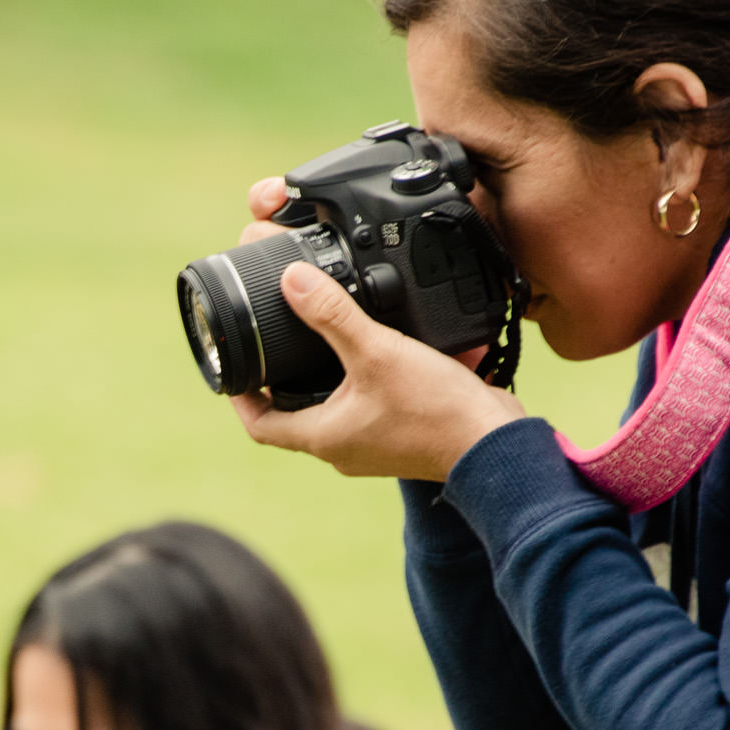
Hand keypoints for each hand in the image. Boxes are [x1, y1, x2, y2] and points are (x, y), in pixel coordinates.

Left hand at [227, 178, 523, 481]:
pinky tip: (376, 352)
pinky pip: (368, 409)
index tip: (235, 368)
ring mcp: (372, 446)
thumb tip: (292, 281)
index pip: (260, 425)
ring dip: (323, 379)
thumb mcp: (377, 352)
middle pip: (293, 415)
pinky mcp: (400, 437)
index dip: (241, 396)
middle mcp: (342, 449)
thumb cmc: (436, 411)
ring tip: (321, 339)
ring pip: (332, 411)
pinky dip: (363, 382)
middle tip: (277, 342)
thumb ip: (332, 314)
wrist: (495, 444)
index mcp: (324, 437)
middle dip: (283, 380)